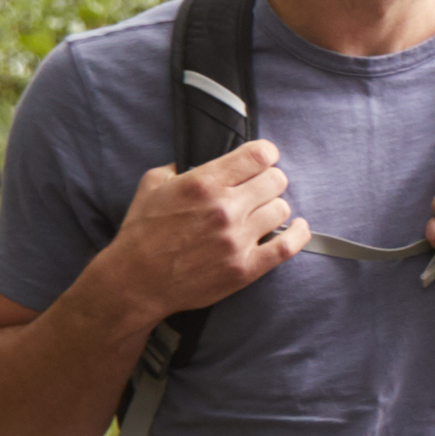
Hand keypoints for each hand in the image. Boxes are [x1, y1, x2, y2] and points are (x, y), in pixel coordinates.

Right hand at [89, 143, 296, 318]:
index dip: (267, 153)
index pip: (257, 155)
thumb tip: (201, 160)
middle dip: (270, 180)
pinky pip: (288, 246)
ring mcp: (237, 239)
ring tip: (263, 211)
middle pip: (275, 181)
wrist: (136, 282)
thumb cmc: (141, 234)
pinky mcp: (245, 268)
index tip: (266, 157)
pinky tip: (298, 228)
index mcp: (203, 184)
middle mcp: (224, 209)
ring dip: (275, 207)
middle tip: (262, 187)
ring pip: (282, 210)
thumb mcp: (153, 185)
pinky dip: (299, 234)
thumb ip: (180, 167)